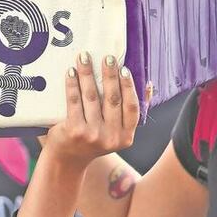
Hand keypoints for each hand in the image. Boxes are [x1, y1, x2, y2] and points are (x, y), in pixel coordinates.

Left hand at [42, 53, 140, 168]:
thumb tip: (148, 84)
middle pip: (112, 98)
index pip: (132, 107)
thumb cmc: (94, 138)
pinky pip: (74, 101)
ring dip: (88, 74)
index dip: (129, 86)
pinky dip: (73, 84)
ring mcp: (93, 135)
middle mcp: (111, 137)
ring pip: (92, 97)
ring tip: (84, 57)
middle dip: (110, 74)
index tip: (124, 68)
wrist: (68, 159)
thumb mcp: (117, 131)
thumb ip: (130, 110)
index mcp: (126, 137)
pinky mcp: (74, 131)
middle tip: (107, 57)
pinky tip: (71, 72)